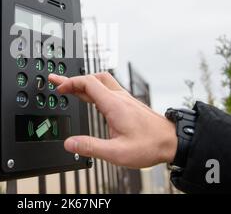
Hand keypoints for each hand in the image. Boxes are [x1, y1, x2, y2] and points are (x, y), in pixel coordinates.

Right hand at [48, 72, 176, 168]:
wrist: (172, 141)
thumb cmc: (150, 145)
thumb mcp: (116, 152)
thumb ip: (91, 147)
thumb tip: (70, 143)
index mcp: (113, 104)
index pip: (88, 83)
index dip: (70, 82)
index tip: (58, 88)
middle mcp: (119, 98)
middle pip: (93, 78)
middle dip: (73, 79)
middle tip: (58, 82)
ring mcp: (125, 99)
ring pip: (101, 82)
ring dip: (84, 82)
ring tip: (70, 88)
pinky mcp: (129, 104)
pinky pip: (108, 89)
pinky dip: (94, 89)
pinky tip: (91, 98)